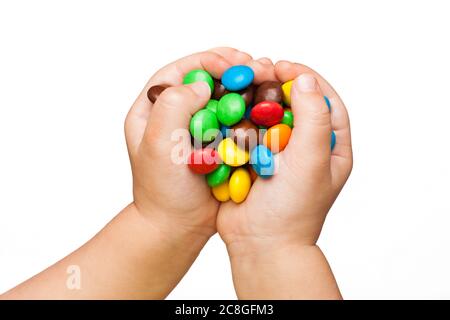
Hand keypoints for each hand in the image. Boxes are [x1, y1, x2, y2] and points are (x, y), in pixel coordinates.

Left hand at [125, 47, 259, 236]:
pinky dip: (251, 109)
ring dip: (245, 86)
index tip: (233, 62)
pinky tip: (266, 105)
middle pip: (205, 79)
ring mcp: (198, 128)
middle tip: (255, 65)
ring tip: (266, 78)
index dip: (208, 60)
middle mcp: (175, 113)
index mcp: (152, 107)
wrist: (178, 226)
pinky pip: (235, 118)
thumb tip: (203, 83)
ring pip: (223, 96)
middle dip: (232, 68)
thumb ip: (173, 108)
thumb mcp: (158, 146)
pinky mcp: (217, 142)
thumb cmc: (162, 190)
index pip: (180, 71)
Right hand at [216, 60, 352, 298]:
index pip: (325, 102)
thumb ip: (313, 117)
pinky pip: (248, 133)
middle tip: (258, 74)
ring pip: (267, 117)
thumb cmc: (292, 208)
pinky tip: (228, 114)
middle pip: (295, 106)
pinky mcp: (254, 161)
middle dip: (277, 88)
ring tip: (241, 92)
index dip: (306, 79)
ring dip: (254, 104)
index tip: (283, 66)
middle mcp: (306, 149)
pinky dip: (238, 122)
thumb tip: (304, 79)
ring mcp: (278, 155)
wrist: (260, 244)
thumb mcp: (311, 160)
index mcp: (330, 148)